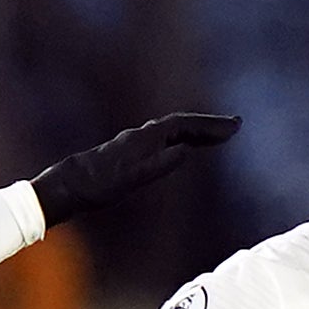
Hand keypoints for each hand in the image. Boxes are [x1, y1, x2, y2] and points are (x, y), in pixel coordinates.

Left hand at [30, 112, 241, 226]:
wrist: (72, 184)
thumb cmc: (100, 184)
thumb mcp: (132, 178)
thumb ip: (159, 164)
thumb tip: (185, 151)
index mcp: (146, 138)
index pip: (184, 125)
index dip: (209, 125)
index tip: (232, 127)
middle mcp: (143, 135)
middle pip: (182, 124)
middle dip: (209, 125)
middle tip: (236, 126)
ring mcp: (139, 142)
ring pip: (174, 131)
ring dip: (198, 132)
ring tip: (221, 136)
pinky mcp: (135, 152)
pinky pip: (165, 140)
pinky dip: (183, 140)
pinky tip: (190, 147)